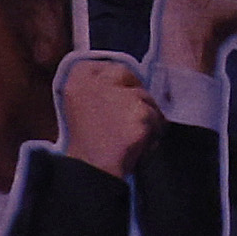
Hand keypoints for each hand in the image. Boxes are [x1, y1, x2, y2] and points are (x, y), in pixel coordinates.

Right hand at [51, 47, 157, 172]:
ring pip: (148, 100)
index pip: (111, 66)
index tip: (120, 99)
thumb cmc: (88, 141)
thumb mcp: (82, 104)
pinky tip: (137, 145)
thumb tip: (128, 78)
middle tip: (128, 121)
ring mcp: (121, 95)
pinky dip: (153, 133)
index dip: (121, 83)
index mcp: (79, 76)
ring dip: (146, 119)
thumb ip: (100, 86)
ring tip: (128, 137)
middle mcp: (98, 80)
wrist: (92, 169)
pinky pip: (157, 118)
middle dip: (137, 99)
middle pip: (133, 79)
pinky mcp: (139, 112)